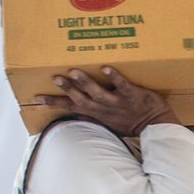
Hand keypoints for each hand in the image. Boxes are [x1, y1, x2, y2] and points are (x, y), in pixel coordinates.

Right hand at [38, 67, 178, 134]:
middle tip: (55, 77)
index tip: (37, 97)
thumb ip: (92, 117)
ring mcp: (118, 102)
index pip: (71, 107)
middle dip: (68, 89)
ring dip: (85, 82)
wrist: (156, 126)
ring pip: (98, 93)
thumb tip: (75, 116)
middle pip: (82, 98)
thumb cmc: (132, 123)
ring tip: (74, 71)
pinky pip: (122, 86)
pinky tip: (106, 68)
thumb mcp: (109, 124)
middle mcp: (104, 108)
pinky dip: (114, 77)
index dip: (54, 102)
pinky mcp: (132, 96)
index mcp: (96, 113)